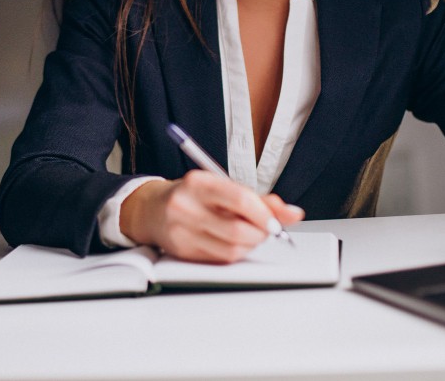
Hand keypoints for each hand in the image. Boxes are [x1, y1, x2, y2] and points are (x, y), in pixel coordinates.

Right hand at [119, 170, 304, 263]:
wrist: (151, 210)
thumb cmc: (193, 196)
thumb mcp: (222, 187)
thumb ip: (259, 199)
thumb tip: (293, 213)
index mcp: (198, 183)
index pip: (240, 199)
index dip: (264, 214)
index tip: (276, 222)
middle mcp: (186, 206)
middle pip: (238, 230)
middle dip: (260, 234)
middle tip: (266, 230)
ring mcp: (182, 231)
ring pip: (231, 249)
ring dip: (250, 246)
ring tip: (249, 235)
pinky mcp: (181, 252)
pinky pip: (219, 260)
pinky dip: (235, 254)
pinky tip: (233, 243)